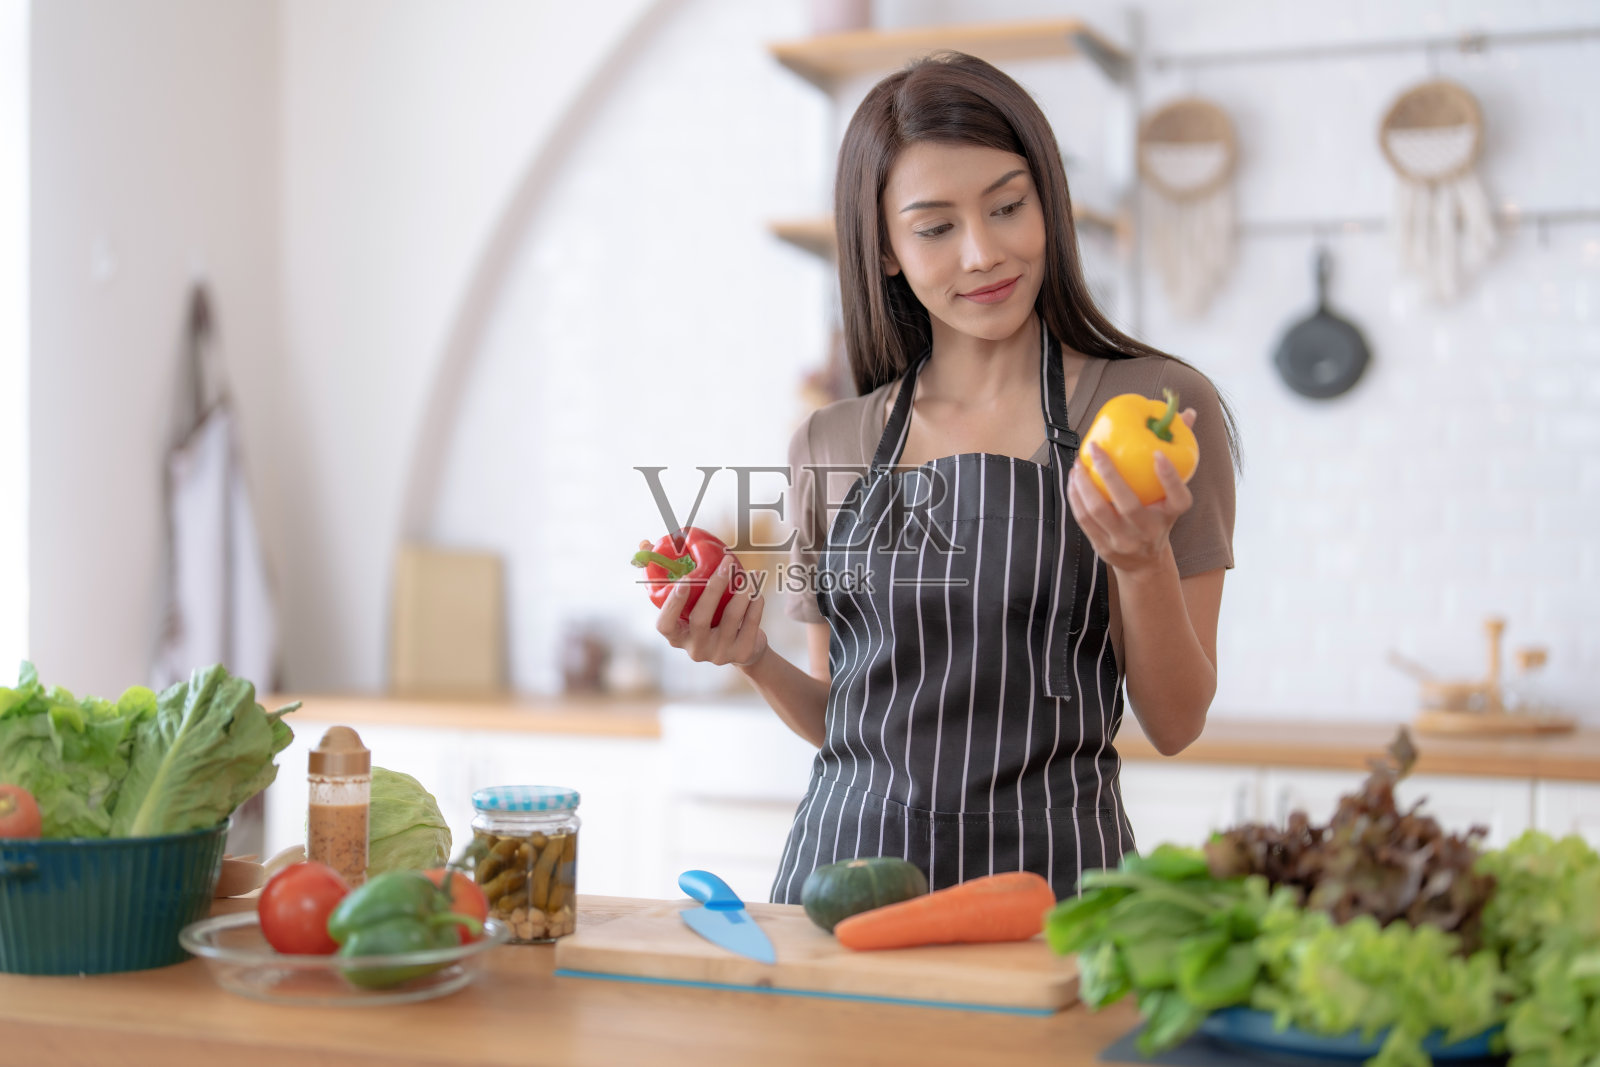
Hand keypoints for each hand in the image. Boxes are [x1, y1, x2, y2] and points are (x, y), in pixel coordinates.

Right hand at [644, 540, 768, 668]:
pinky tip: (757, 588)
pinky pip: (750, 624)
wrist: (741, 647)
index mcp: (677, 636)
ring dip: (741, 592)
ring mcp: (719, 654)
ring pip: (731, 619)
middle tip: (726, 562)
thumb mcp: (690, 602)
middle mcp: (695, 649)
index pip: (665, 625)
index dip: (672, 604)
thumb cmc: (708, 616)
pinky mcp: (742, 654)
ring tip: (748, 574)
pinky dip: (755, 604)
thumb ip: (668, 575)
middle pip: (700, 619)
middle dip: (714, 587)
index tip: (684, 580)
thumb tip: (644, 543)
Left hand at [1066, 408, 1196, 574]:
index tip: (1158, 453)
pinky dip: (1076, 497)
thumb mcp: (1172, 492)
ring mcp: (1125, 542)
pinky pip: (1083, 519)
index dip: (1169, 476)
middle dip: (1109, 472)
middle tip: (1096, 446)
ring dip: (1084, 483)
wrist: (1145, 562)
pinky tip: (1073, 479)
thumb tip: (1188, 413)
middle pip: (1128, 504)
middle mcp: (1150, 531)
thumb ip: (1178, 454)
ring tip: (1079, 463)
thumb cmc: (1159, 514)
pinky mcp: (1103, 548)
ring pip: (1098, 511)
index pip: (1178, 497)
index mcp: (1172, 514)